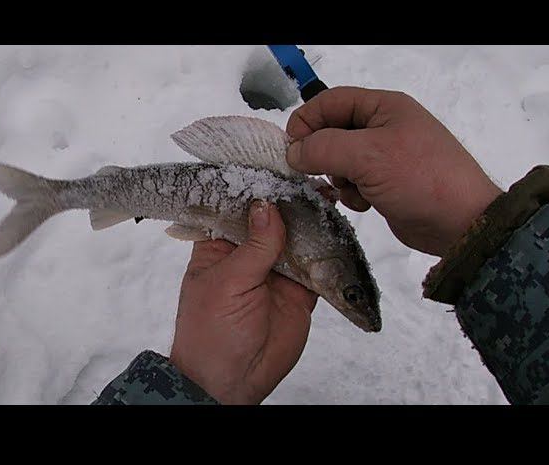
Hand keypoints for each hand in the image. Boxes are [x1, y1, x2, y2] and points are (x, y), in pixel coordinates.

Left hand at [169, 201, 317, 404]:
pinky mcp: (300, 290)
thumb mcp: (227, 283)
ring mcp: (276, 271)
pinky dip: (327, 252)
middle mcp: (248, 254)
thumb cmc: (211, 332)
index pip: (237, 208)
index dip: (255, 188)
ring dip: (312, 222)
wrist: (232, 381)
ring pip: (297, 238)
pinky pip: (317, 266)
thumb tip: (269, 205)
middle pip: (273, 219)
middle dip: (291, 202)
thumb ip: (254, 246)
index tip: (277, 168)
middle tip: (312, 182)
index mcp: (219, 245)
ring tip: (328, 199)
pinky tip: (336, 232)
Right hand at [285, 86, 501, 256]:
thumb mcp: (368, 156)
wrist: (461, 223)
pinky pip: (353, 182)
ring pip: (340, 160)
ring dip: (338, 177)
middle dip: (322, 154)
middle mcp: (384, 127)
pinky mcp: (386, 183)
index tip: (290, 147)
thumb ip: (323, 148)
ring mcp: (386, 157)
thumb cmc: (419, 179)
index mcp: (384, 107)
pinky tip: (365, 203)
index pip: (331, 101)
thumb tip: (293, 151)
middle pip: (333, 131)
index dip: (307, 120)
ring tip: (350, 189)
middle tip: (317, 172)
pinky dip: (352, 193)